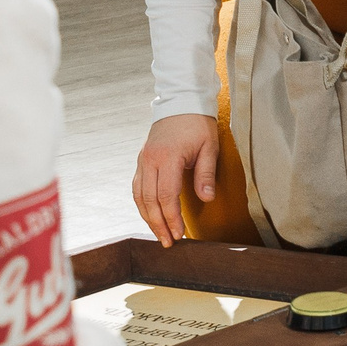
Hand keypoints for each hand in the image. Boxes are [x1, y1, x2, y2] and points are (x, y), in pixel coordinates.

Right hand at [133, 113, 217, 243]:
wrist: (181, 102)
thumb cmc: (198, 124)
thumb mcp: (209, 147)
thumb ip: (206, 174)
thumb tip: (207, 199)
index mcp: (167, 157)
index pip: (166, 196)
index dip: (172, 218)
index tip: (179, 234)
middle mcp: (150, 160)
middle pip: (149, 200)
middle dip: (158, 224)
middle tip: (168, 243)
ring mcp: (142, 160)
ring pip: (139, 196)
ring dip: (148, 217)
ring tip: (159, 234)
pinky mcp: (141, 160)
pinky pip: (137, 187)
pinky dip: (142, 204)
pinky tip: (150, 215)